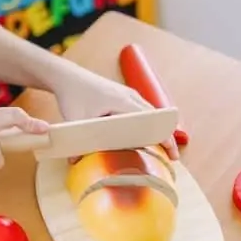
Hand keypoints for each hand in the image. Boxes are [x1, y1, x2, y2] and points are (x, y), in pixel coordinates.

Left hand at [54, 68, 178, 160]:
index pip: (150, 120)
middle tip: (172, 157)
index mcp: (122, 101)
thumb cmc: (73, 95)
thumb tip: (76, 163)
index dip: (163, 136)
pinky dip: (149, 123)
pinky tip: (148, 137)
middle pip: (156, 117)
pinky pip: (143, 111)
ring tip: (163, 149)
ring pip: (151, 114)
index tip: (171, 152)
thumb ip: (78, 142)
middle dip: (165, 137)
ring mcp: (129, 95)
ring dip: (158, 130)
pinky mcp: (125, 97)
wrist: (68, 77)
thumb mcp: (75, 120)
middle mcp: (130, 96)